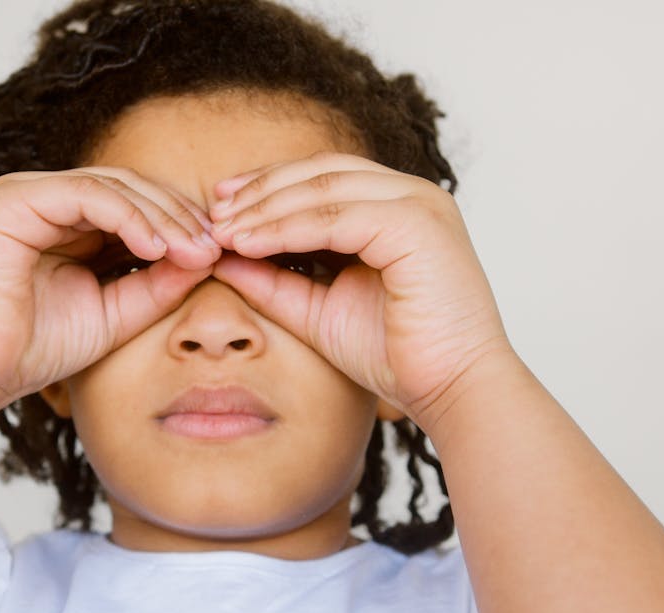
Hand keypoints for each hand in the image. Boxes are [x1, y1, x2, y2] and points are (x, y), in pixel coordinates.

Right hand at [0, 167, 218, 409]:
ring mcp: (29, 194)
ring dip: (161, 216)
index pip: (138, 205)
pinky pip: (86, 194)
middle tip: (217, 247)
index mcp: (69, 224)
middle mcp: (49, 201)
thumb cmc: (31, 348)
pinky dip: (128, 216)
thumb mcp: (114, 314)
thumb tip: (207, 260)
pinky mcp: (15, 199)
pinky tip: (157, 247)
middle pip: (132, 188)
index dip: (181, 225)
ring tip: (194, 250)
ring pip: (114, 185)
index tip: (220, 255)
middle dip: (180, 216)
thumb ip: (156, 286)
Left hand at [206, 152, 512, 426]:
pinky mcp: (416, 225)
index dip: (268, 187)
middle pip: (320, 172)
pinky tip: (249, 243)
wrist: (452, 389)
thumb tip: (224, 259)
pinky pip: (337, 217)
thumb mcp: (319, 311)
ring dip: (266, 207)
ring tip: (222, 229)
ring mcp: (418, 205)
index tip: (220, 208)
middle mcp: (411, 196)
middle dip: (260, 189)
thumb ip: (275, 282)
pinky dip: (287, 227)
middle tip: (212, 210)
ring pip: (324, 189)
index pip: (322, 179)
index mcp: (396, 208)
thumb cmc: (398, 356)